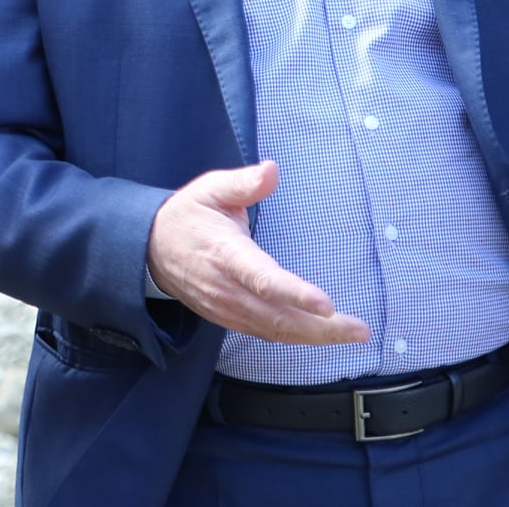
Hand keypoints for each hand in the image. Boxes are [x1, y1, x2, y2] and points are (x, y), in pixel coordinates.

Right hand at [146, 160, 369, 345]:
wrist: (149, 250)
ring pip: (275, 331)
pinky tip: (323, 335)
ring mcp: (226, 308)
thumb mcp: (209, 189)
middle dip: (321, 328)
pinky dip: (296, 338)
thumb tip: (272, 170)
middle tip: (359, 330)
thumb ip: (242, 183)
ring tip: (352, 334)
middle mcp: (226, 287)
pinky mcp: (228, 318)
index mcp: (224, 253)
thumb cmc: (187, 216)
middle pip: (277, 317)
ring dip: (315, 337)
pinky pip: (267, 334)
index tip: (326, 304)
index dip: (294, 293)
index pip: (262, 278)